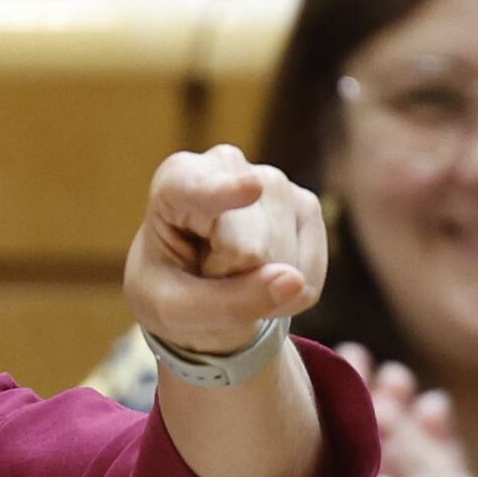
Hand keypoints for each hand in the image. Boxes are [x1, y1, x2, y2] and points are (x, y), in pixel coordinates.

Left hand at [125, 144, 323, 356]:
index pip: (201, 188)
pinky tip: (263, 278)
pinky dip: (287, 295)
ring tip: (230, 272)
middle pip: (251, 249)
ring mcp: (275, 183)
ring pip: (285, 262)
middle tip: (207, 273)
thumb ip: (226, 304)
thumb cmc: (169, 289)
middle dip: (232, 280)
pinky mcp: (307, 207)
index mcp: (176, 180)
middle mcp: (229, 167)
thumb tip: (296, 281)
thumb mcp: (174, 310)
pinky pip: (308, 277)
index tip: (253, 188)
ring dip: (260, 288)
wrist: (195, 285)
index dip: (226, 190)